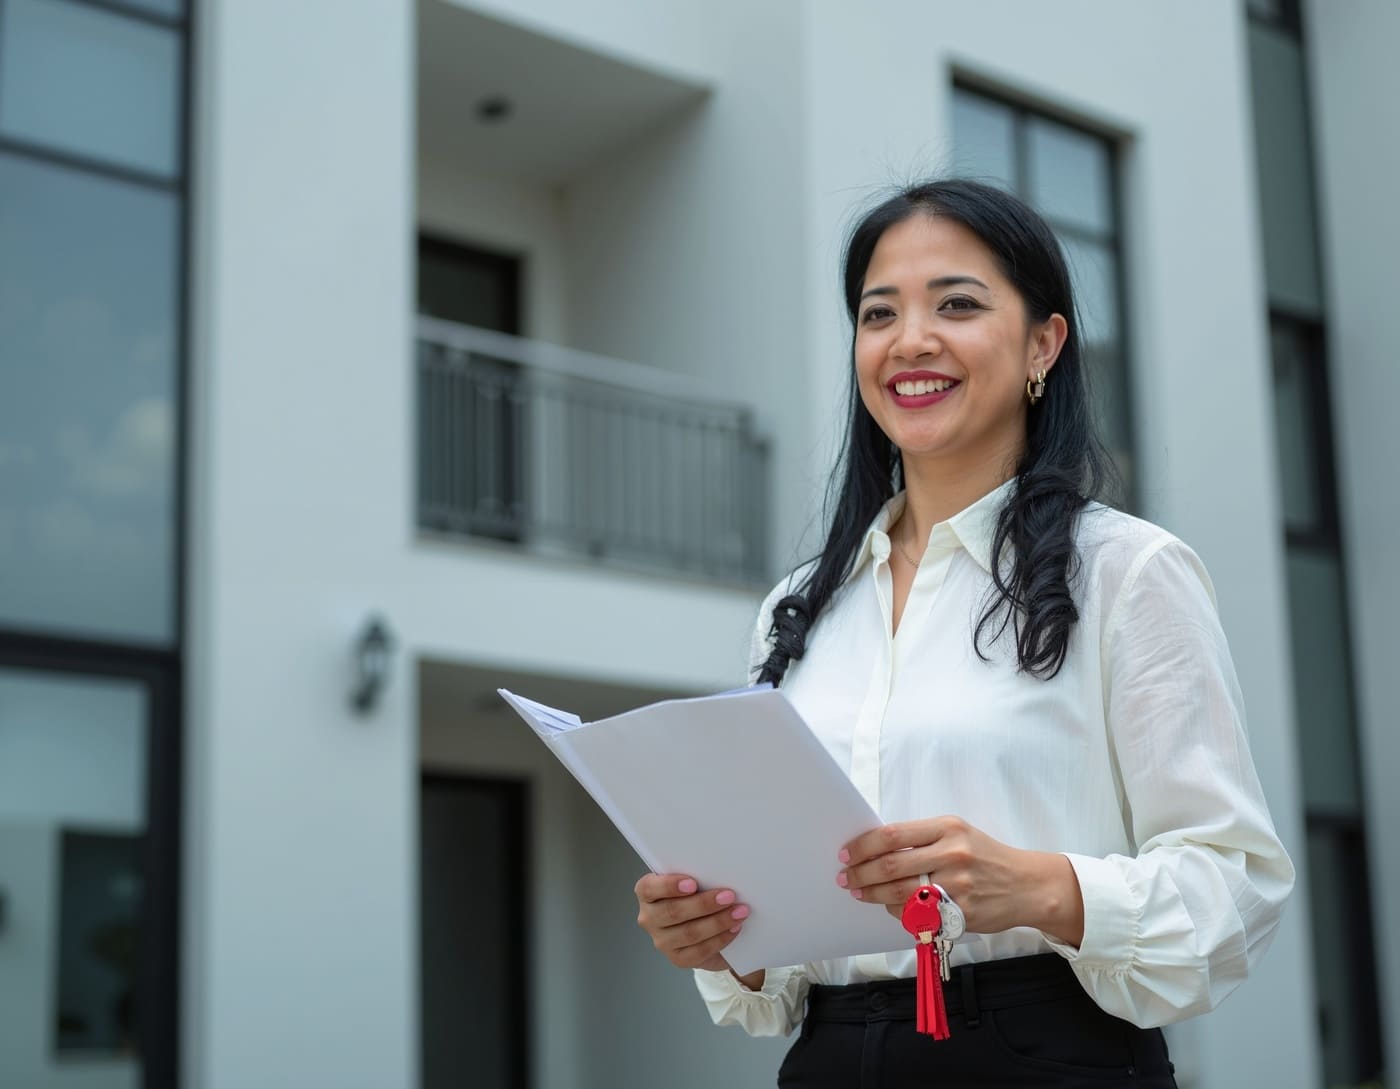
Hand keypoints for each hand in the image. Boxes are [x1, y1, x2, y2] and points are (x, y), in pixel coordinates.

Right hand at [634, 873, 751, 972]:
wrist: (704, 927)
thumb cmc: (696, 895)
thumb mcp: (693, 882)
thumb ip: (698, 876)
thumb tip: (721, 873)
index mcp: (647, 893)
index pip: (649, 888)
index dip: (669, 885)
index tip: (693, 883)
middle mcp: (649, 918)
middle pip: (673, 912)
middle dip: (704, 904)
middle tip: (729, 896)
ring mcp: (662, 941)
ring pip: (689, 933)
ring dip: (718, 922)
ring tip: (739, 912)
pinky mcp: (678, 959)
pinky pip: (699, 951)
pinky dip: (720, 939)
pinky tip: (734, 928)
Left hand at [835, 816, 1084, 945]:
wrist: (1027, 885)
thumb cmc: (985, 857)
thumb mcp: (958, 834)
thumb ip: (922, 839)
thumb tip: (876, 848)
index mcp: (947, 827)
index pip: (893, 834)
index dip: (863, 845)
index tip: (846, 853)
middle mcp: (952, 853)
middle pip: (891, 865)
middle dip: (862, 872)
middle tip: (846, 877)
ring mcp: (957, 885)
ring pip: (900, 892)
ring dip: (873, 894)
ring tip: (860, 892)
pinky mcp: (961, 912)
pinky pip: (919, 914)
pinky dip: (898, 911)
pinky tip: (890, 907)